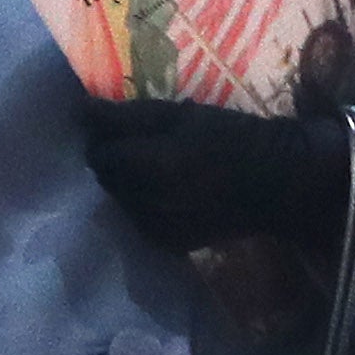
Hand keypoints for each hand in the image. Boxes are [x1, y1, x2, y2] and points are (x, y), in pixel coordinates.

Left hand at [79, 94, 352, 253]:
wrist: (275, 183)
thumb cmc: (232, 137)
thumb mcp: (182, 114)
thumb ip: (128, 116)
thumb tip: (78, 111)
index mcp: (152, 166)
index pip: (99, 154)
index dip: (105, 137)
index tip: (120, 126)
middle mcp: (148, 203)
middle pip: (106, 178)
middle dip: (116, 160)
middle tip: (143, 143)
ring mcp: (156, 228)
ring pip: (121, 200)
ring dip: (130, 182)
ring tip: (160, 166)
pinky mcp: (166, 243)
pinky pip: (138, 218)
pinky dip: (145, 203)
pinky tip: (172, 190)